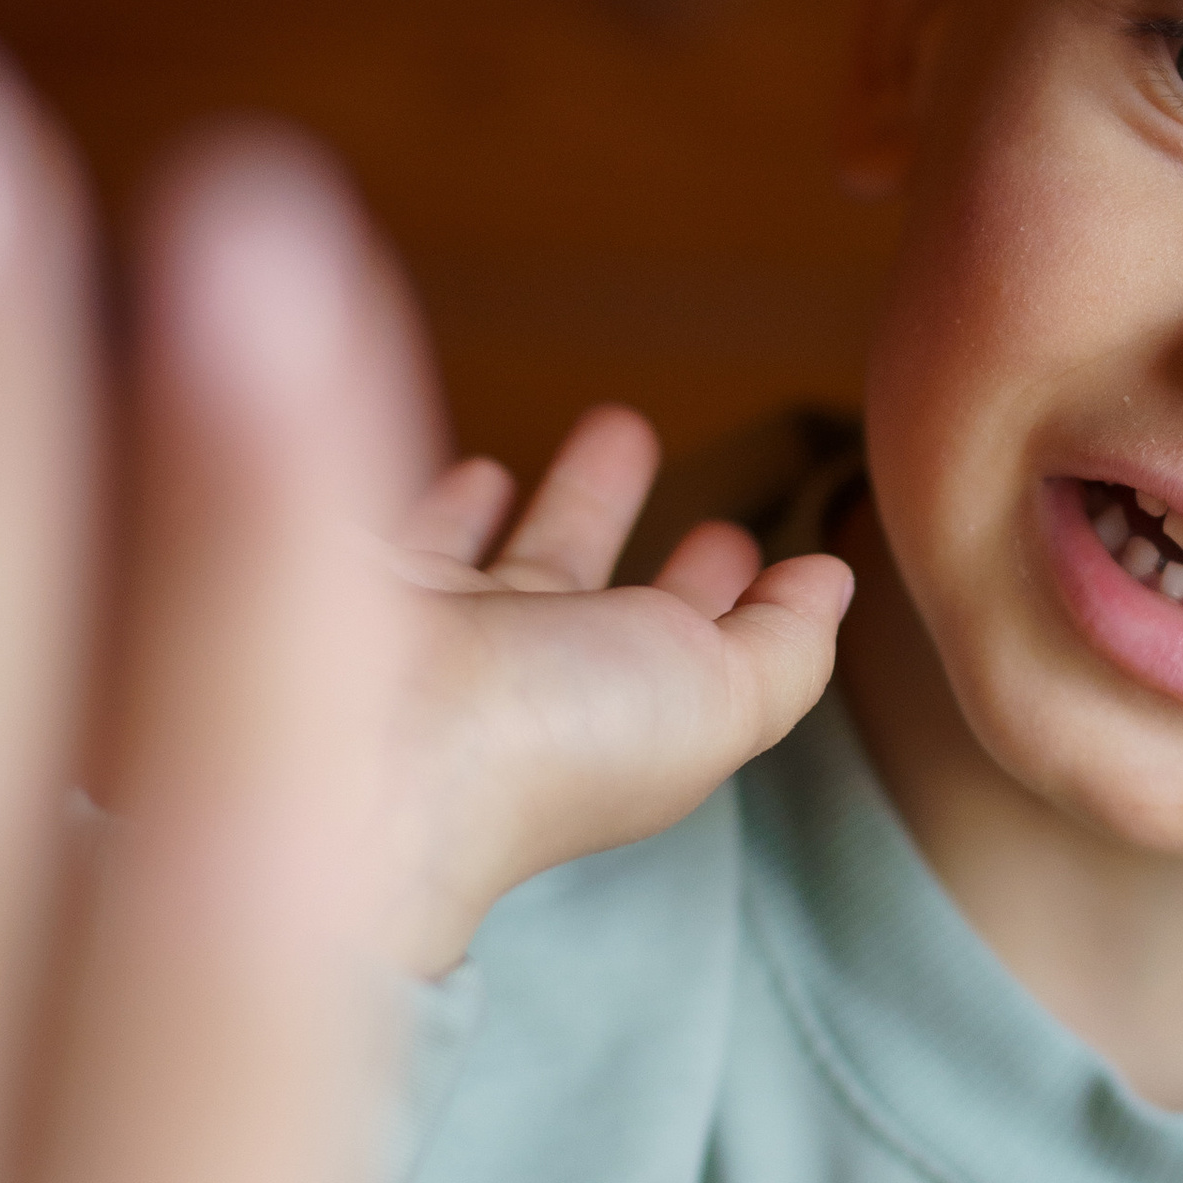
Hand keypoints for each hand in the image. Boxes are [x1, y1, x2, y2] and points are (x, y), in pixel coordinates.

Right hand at [386, 405, 852, 978]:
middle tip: (643, 447)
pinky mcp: (353, 579)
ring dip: (555, 495)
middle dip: (617, 518)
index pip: (675, 643)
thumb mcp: (719, 694)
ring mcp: (435, 630)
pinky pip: (410, 523)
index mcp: (612, 713)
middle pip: (578, 584)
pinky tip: (467, 460)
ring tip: (593, 429)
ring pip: (500, 548)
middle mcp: (517, 676)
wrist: (361, 753)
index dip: (718, 595)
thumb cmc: (550, 737)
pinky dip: (444, 493)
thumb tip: (829, 583)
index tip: (748, 542)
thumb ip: (785, 645)